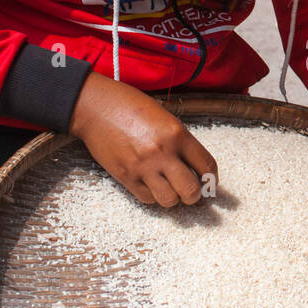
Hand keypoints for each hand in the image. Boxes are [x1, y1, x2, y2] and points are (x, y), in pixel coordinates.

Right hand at [69, 72, 217, 207]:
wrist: (95, 108)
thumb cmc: (130, 107)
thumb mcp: (165, 117)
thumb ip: (180, 140)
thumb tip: (194, 165)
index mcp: (177, 134)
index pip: (206, 166)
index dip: (212, 179)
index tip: (209, 182)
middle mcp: (162, 152)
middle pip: (191, 190)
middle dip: (195, 195)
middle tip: (191, 191)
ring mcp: (143, 166)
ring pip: (170, 200)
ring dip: (174, 198)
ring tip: (170, 189)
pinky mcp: (126, 176)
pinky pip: (147, 199)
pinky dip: (153, 196)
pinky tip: (152, 185)